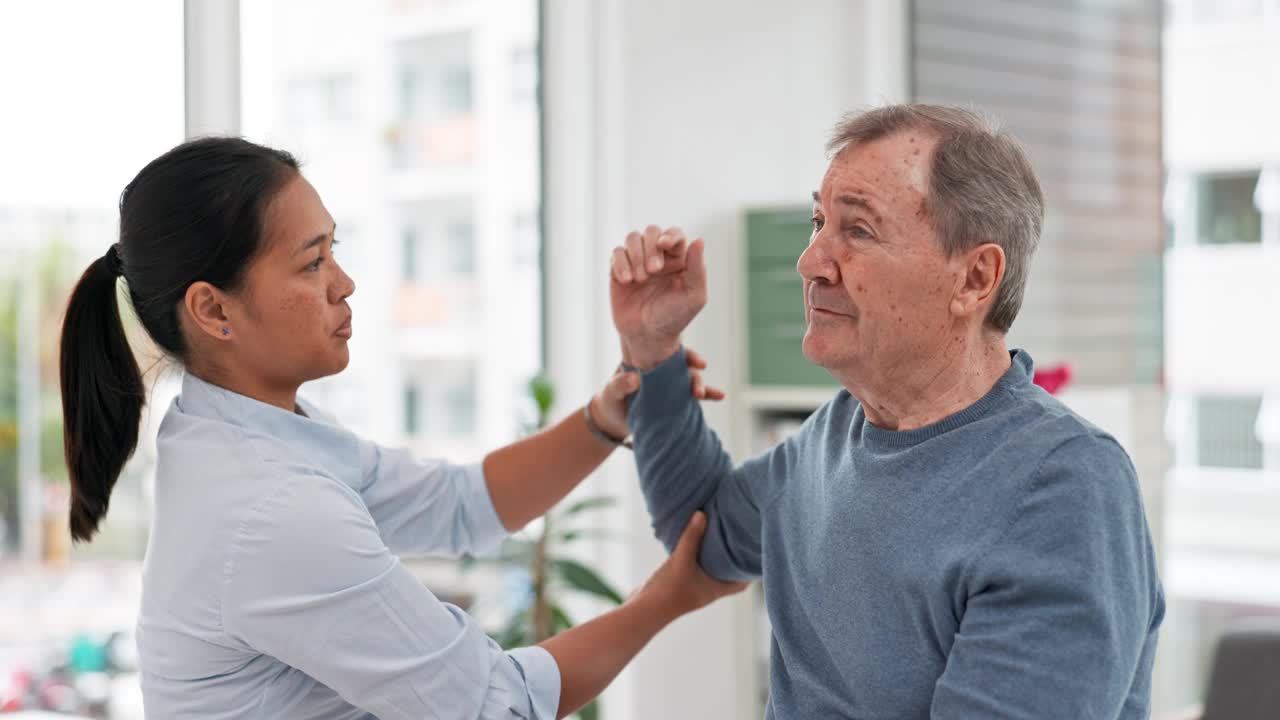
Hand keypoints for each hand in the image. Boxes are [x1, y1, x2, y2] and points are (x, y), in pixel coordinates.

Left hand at [588, 347, 725, 439]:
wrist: (612, 419)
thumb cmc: (610, 400)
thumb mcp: (610, 392)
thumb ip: (619, 385)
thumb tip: (636, 379)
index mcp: (648, 360)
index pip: (669, 352)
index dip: (685, 354)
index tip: (698, 362)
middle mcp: (662, 369)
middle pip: (684, 366)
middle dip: (695, 373)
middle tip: (698, 386)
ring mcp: (670, 384)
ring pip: (691, 380)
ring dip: (703, 386)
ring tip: (716, 394)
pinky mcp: (674, 399)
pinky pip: (692, 397)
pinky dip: (707, 396)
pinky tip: (721, 396)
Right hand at [610, 225, 707, 368]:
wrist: (648, 336)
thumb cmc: (674, 317)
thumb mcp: (693, 296)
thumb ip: (698, 269)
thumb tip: (699, 240)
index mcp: (678, 259)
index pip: (675, 234)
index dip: (670, 235)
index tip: (665, 245)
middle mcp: (658, 256)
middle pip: (652, 232)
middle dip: (651, 248)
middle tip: (653, 271)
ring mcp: (637, 261)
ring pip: (633, 238)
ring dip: (636, 255)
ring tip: (640, 278)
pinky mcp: (619, 270)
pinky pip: (616, 253)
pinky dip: (621, 263)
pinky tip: (627, 280)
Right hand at [631, 512, 748, 618]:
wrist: (643, 611)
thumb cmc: (668, 591)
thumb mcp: (681, 560)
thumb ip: (692, 537)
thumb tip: (702, 513)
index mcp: (716, 589)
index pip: (742, 583)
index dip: (750, 570)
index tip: (754, 551)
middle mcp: (709, 590)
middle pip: (728, 574)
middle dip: (733, 558)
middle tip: (737, 538)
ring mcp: (694, 589)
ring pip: (711, 570)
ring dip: (714, 556)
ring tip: (718, 535)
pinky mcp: (681, 585)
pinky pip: (695, 569)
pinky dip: (697, 557)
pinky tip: (691, 542)